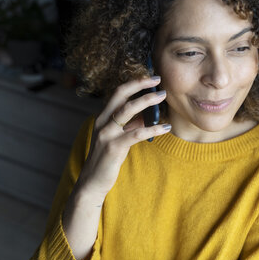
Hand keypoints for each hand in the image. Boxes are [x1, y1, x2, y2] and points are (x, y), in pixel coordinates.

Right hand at [75, 76, 169, 198]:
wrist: (92, 182)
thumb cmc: (108, 159)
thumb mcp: (119, 137)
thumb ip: (131, 125)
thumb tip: (149, 114)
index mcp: (102, 117)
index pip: (118, 93)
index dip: (134, 82)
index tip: (150, 77)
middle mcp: (102, 122)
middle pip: (120, 95)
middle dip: (139, 84)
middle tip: (158, 79)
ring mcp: (106, 134)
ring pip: (127, 110)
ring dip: (147, 100)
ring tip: (163, 96)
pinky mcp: (113, 147)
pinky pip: (136, 134)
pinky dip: (153, 129)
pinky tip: (166, 127)